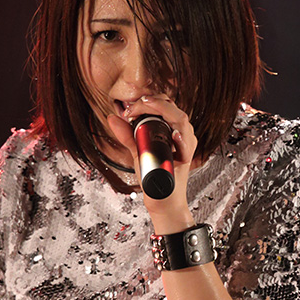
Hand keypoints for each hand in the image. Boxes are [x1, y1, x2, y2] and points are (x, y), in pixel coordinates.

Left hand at [106, 95, 197, 227]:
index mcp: (173, 128)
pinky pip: (187, 142)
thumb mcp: (138, 151)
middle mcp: (182, 134)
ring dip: (163, 111)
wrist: (161, 198)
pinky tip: (172, 133)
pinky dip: (180, 137)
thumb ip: (127, 134)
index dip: (148, 100)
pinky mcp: (186, 157)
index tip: (129, 108)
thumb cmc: (153, 175)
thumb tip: (112, 118)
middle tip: (133, 108)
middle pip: (173, 107)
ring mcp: (187, 144)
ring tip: (146, 108)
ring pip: (181, 119)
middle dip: (153, 102)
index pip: (165, 104)